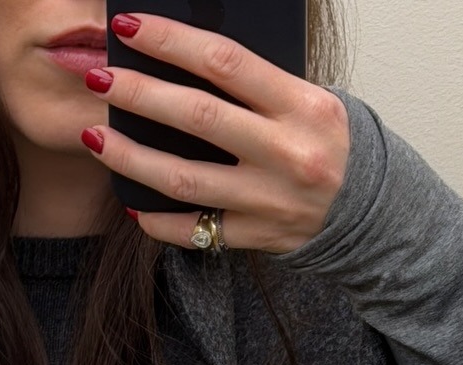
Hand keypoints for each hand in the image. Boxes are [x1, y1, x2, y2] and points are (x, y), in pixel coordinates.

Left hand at [79, 11, 349, 253]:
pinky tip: (130, 200)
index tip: (131, 27)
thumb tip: (184, 61)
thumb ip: (255, 85)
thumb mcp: (307, 100)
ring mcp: (269, 202)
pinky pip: (193, 232)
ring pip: (184, 180)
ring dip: (131, 158)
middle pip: (198, 118)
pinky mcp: (256, 238)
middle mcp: (286, 154)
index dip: (172, 41)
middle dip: (139, 94)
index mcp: (302, 105)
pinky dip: (157, 220)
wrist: (367, 211)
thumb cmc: (324, 143)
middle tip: (98, 77)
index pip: (225, 62)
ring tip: (96, 138)